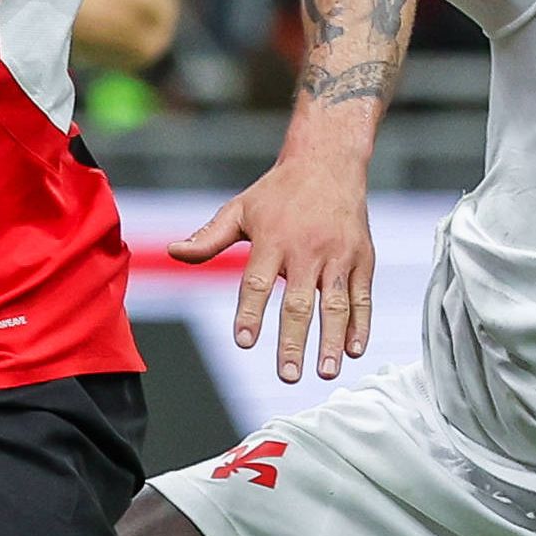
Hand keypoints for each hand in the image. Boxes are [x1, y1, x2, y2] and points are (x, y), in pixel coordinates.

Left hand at [170, 152, 373, 383]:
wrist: (328, 161)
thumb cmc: (279, 190)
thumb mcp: (239, 209)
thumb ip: (208, 238)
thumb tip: (173, 252)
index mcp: (273, 239)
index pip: (257, 282)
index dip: (250, 312)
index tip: (244, 341)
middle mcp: (307, 249)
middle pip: (299, 302)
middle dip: (293, 342)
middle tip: (288, 375)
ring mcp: (338, 255)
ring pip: (335, 304)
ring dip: (331, 341)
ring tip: (326, 372)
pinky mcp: (362, 258)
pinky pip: (362, 296)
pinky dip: (360, 324)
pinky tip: (355, 349)